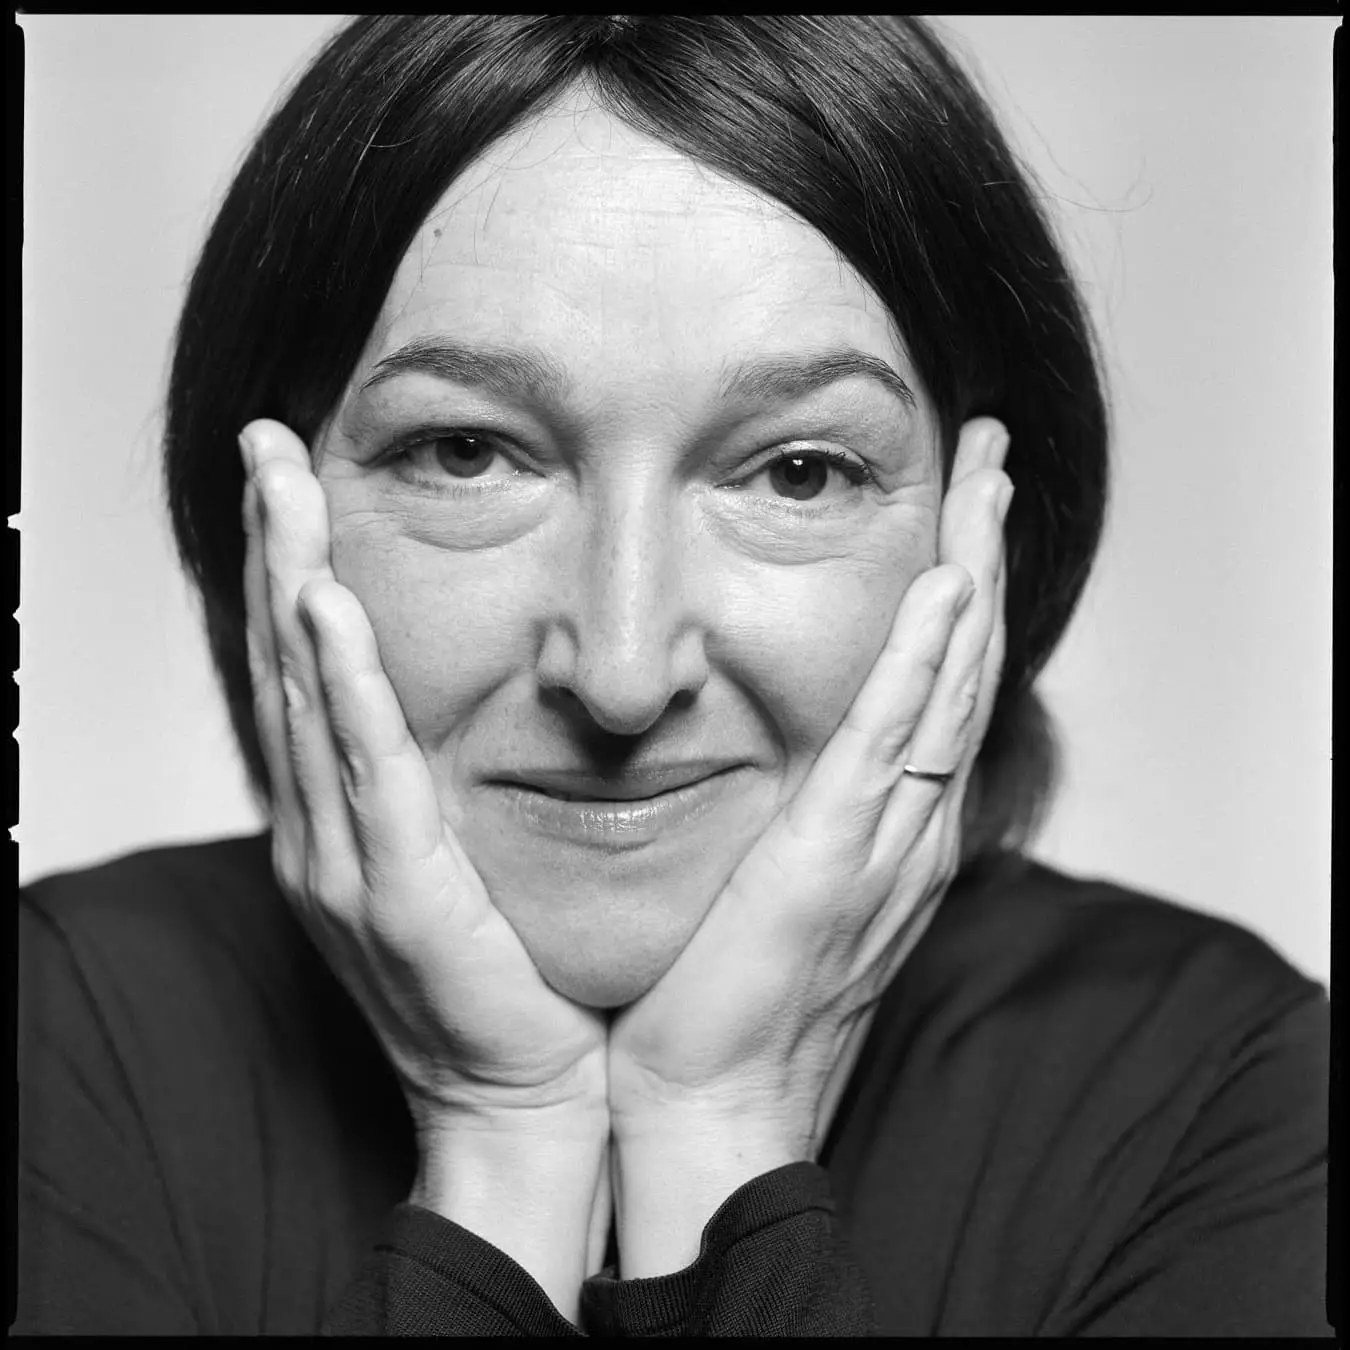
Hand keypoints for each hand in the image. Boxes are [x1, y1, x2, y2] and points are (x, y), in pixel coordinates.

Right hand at [239, 418, 609, 1135]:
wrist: (523, 1097)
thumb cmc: (507, 977)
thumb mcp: (459, 862)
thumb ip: (439, 785)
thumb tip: (460, 703)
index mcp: (340, 822)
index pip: (304, 672)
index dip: (288, 569)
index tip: (292, 482)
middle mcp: (323, 833)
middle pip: (285, 663)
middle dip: (272, 546)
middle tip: (266, 443)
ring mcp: (348, 865)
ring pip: (308, 699)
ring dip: (292, 582)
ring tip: (281, 486)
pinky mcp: (399, 895)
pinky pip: (366, 772)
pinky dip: (344, 685)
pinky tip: (327, 606)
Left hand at [607, 418, 1010, 1170]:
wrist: (704, 1098)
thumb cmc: (721, 996)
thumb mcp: (769, 879)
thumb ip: (792, 809)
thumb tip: (764, 740)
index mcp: (888, 824)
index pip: (935, 682)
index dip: (957, 589)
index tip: (957, 504)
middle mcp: (908, 824)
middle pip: (963, 662)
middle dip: (983, 550)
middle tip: (992, 454)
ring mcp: (884, 839)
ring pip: (947, 682)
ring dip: (972, 573)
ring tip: (987, 479)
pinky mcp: (837, 857)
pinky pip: (893, 741)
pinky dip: (924, 660)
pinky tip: (947, 585)